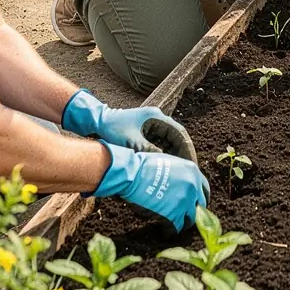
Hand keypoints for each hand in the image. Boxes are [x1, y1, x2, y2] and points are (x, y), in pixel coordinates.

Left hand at [62, 90, 196, 162]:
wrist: (97, 121)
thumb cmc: (113, 128)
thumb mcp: (132, 143)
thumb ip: (149, 151)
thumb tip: (165, 163)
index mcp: (156, 117)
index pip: (179, 133)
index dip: (187, 149)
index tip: (192, 163)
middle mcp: (158, 119)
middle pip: (177, 137)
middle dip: (183, 154)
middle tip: (189, 171)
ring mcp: (152, 125)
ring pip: (170, 141)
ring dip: (175, 155)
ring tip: (180, 172)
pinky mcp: (146, 132)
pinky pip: (161, 143)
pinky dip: (165, 155)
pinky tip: (166, 167)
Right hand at [93, 144, 209, 231]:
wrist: (134, 174)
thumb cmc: (145, 166)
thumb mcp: (170, 162)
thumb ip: (180, 173)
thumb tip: (180, 183)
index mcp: (193, 172)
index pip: (205, 189)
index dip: (200, 198)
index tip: (196, 204)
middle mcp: (193, 187)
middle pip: (201, 206)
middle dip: (194, 212)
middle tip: (186, 217)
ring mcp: (185, 202)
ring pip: (190, 219)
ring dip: (183, 224)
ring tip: (175, 226)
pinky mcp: (173, 215)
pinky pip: (176, 228)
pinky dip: (170, 232)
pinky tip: (165, 232)